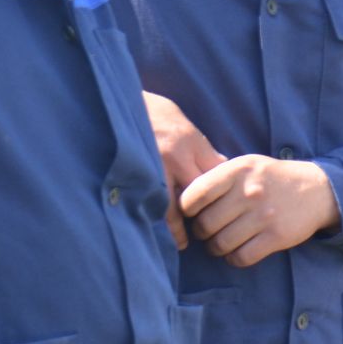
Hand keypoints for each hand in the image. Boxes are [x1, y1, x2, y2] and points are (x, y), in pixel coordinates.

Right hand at [143, 92, 225, 250]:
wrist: (117, 100)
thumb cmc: (154, 113)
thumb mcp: (184, 125)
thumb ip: (203, 149)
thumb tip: (225, 166)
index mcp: (191, 144)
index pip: (216, 178)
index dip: (221, 198)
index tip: (224, 212)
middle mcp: (175, 157)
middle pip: (198, 197)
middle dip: (203, 217)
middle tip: (207, 234)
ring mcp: (152, 167)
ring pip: (172, 208)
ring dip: (178, 229)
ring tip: (182, 243)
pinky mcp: (133, 174)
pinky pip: (147, 204)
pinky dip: (155, 220)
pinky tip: (157, 233)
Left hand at [180, 155, 339, 267]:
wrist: (316, 189)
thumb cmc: (271, 178)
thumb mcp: (246, 166)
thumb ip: (217, 177)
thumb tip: (181, 197)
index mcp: (237, 171)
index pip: (195, 194)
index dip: (186, 208)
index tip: (191, 213)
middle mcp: (250, 192)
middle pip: (205, 224)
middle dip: (201, 233)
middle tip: (207, 232)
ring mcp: (264, 215)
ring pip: (221, 244)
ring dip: (216, 249)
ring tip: (219, 244)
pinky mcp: (276, 236)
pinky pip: (242, 257)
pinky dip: (234, 259)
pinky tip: (236, 252)